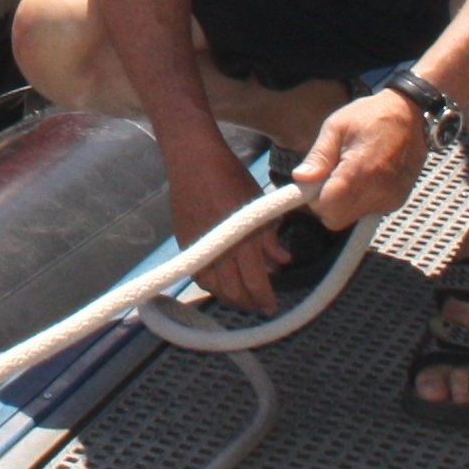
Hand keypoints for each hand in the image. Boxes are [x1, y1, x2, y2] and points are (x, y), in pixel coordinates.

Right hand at [160, 129, 279, 313]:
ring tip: (242, 297)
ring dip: (229, 297)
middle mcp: (219, 247)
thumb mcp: (259, 203)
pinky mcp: (184, 243)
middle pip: (233, 291)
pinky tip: (221, 283)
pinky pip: (197, 275)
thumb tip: (283, 262)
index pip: (254, 281)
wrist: (193, 160)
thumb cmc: (231, 176)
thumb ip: (270, 237)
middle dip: (249, 303)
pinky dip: (210, 285)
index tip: (273, 308)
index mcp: (241, 236)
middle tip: (260, 305)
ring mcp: (199, 246)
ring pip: (214, 287)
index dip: (264, 299)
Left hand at [291, 88, 432, 231]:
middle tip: (330, 176)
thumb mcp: (336, 127)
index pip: (327, 209)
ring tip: (350, 172)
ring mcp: (391, 199)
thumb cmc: (369, 116)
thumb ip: (318, 156)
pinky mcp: (398, 201)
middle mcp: (378, 191)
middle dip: (327, 203)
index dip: (314, 199)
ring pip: (353, 218)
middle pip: (338, 219)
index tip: (314, 182)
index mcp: (359, 171)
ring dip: (344, 203)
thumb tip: (300, 179)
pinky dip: (361, 201)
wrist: (409, 114)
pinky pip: (369, 212)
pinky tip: (365, 177)